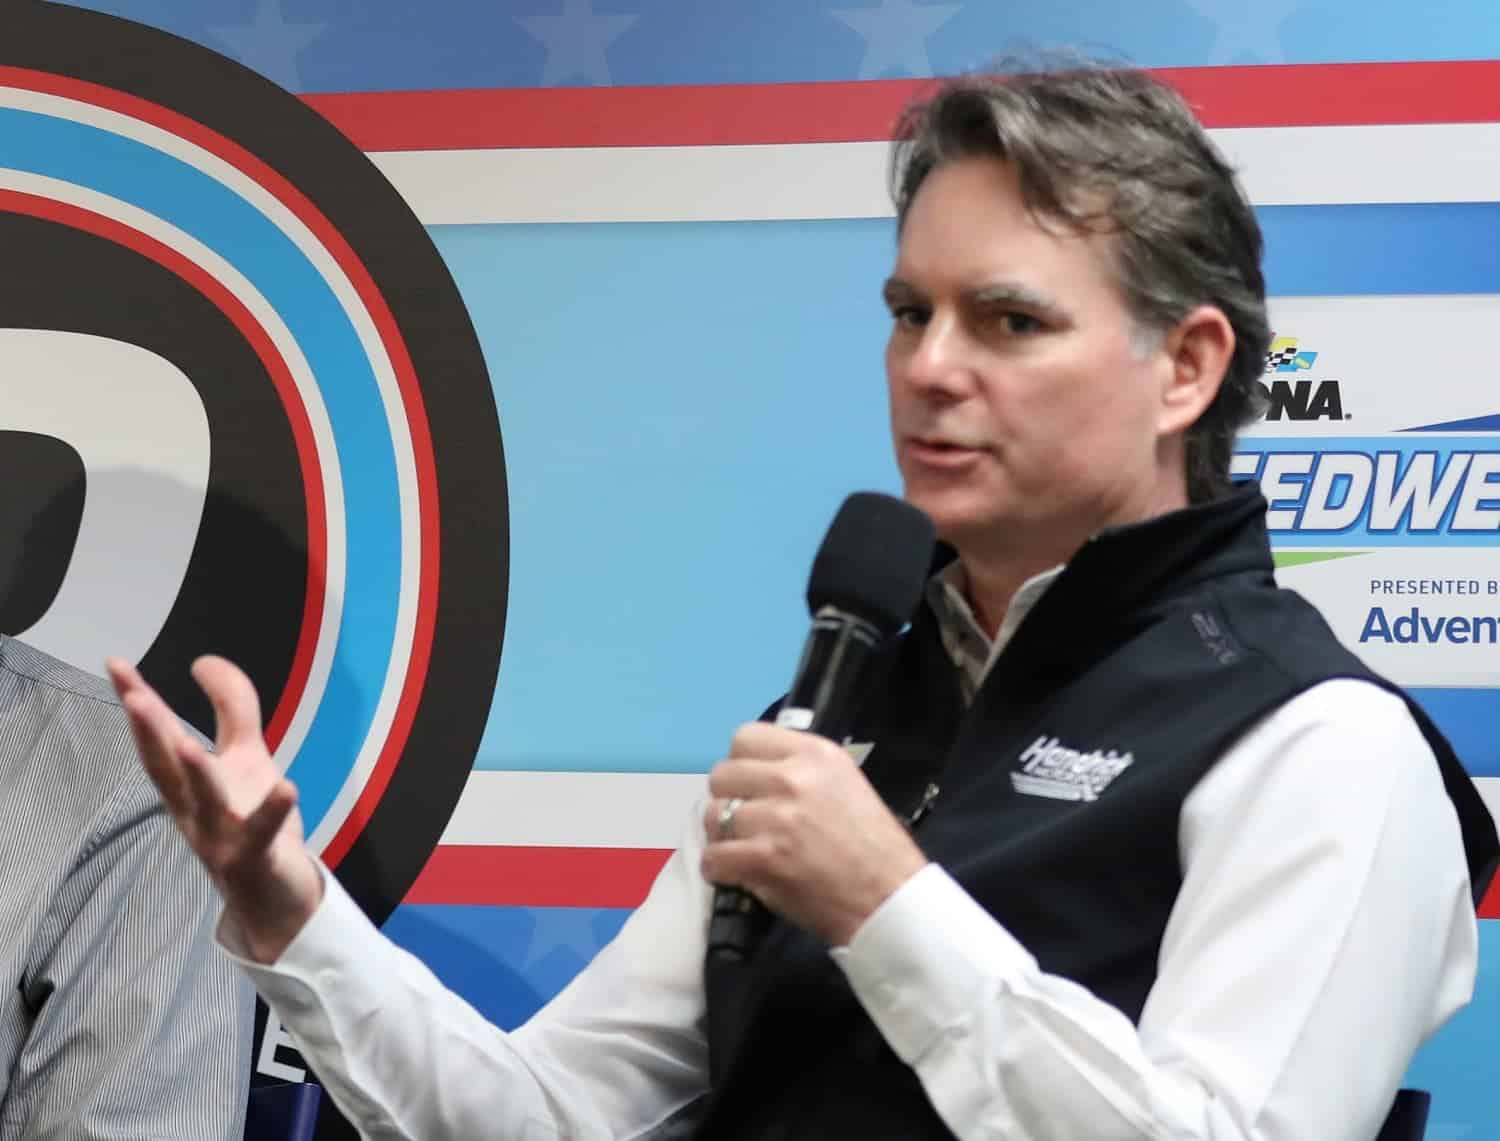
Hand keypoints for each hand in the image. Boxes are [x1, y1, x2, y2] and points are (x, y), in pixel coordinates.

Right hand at [106, 655, 322, 963]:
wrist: (273, 896)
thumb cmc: (251, 820)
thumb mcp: (244, 756)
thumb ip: (231, 707)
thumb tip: (203, 660)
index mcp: (187, 783)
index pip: (158, 736)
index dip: (136, 700)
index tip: (115, 664)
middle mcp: (193, 810)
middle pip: (165, 769)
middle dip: (149, 734)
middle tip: (134, 697)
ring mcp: (219, 837)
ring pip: (205, 804)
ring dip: (195, 775)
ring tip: (187, 744)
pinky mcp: (253, 858)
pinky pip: (262, 835)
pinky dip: (273, 812)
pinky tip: (287, 787)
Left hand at [701, 722, 928, 946]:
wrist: (890, 899)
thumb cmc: (873, 847)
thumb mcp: (844, 784)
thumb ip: (799, 771)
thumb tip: (754, 775)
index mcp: (815, 754)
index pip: (745, 737)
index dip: (741, 763)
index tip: (749, 785)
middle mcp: (793, 778)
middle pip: (722, 774)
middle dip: (728, 799)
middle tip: (746, 822)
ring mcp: (777, 818)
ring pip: (714, 815)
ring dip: (722, 836)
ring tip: (743, 850)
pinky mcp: (764, 858)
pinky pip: (713, 856)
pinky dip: (718, 869)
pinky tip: (737, 873)